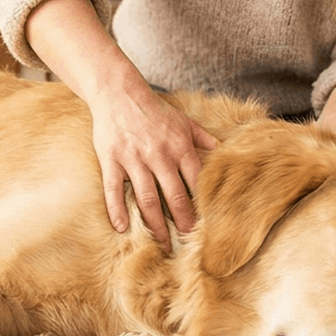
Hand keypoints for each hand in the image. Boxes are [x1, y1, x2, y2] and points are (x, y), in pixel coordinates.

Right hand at [23, 0, 217, 248]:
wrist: (118, 92)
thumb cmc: (153, 108)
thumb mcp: (183, 120)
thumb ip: (202, 138)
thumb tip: (223, 151)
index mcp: (179, 146)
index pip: (196, 183)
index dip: (202, 206)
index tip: (208, 225)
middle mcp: (159, 154)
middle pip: (174, 196)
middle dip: (183, 222)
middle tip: (187, 243)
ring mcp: (134, 159)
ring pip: (147, 199)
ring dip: (155, 225)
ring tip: (161, 243)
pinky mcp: (111, 160)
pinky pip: (114, 190)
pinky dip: (117, 211)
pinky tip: (122, 228)